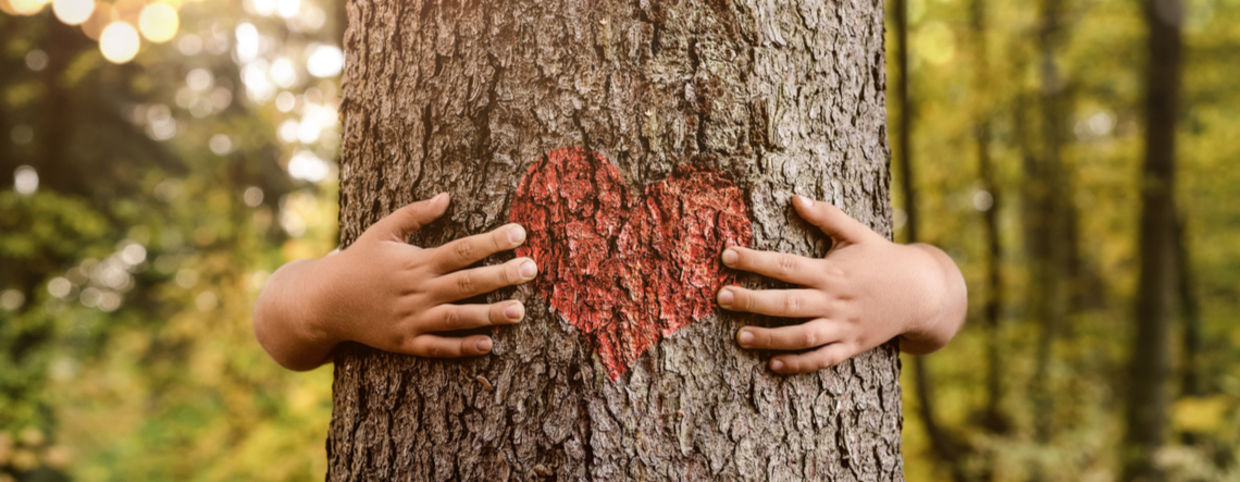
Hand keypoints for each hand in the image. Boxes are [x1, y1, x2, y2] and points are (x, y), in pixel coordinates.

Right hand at [254, 193, 537, 369]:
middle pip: (466, 283)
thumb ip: (415, 214)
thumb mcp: (383, 231)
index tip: (520, 232)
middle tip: (533, 269)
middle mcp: (417, 290)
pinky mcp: (405, 343)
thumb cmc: (359, 261)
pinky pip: (437, 347)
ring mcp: (412, 319)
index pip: (462, 249)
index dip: (492, 241)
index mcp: (416, 262)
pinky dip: (461, 347)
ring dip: (490, 315)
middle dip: (501, 276)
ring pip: (457, 318)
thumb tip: (447, 196)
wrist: (325, 302)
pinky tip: (488, 344)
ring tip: (520, 311)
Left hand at [717, 195, 965, 374]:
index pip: (786, 265)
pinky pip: (822, 359)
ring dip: (770, 338)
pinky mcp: (852, 346)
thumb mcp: (857, 233)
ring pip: (802, 336)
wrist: (922, 293)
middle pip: (788, 303)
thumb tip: (796, 197)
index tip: (726, 255)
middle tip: (721, 297)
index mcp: (832, 271)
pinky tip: (773, 364)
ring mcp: (844, 326)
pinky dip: (799, 364)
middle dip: (752, 301)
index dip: (754, 260)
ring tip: (739, 337)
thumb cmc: (883, 258)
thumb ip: (826, 216)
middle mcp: (835, 300)